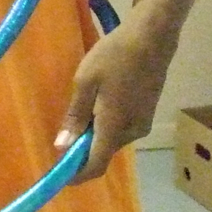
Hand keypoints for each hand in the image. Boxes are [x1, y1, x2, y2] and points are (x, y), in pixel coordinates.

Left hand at [54, 13, 174, 182]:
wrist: (152, 35)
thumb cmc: (115, 55)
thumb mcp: (86, 82)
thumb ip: (75, 116)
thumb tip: (63, 147)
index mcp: (114, 127)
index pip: (95, 166)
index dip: (77, 175)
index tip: (59, 174)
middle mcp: (132, 132)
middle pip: (103, 153)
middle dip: (82, 148)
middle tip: (65, 126)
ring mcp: (143, 123)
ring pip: (112, 139)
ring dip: (94, 133)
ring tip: (84, 103)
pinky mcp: (147, 113)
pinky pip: (121, 128)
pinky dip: (106, 123)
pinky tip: (100, 99)